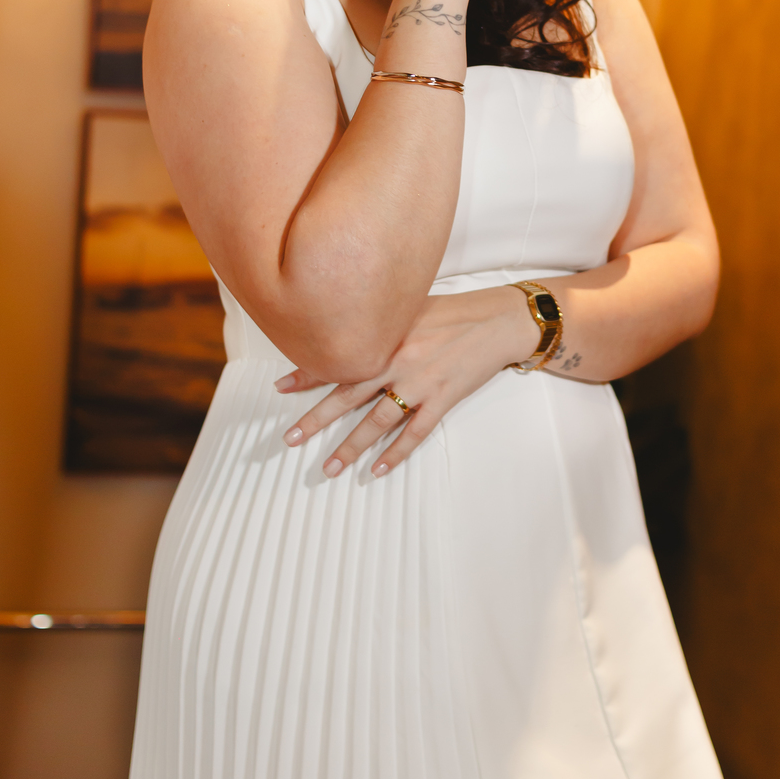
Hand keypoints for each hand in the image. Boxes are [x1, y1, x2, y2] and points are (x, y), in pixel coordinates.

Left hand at [275, 286, 535, 475]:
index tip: (280, 388)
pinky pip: (415, 432)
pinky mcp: (443, 399)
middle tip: (289, 440)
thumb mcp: (413, 308)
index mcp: (387, 336)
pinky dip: (396, 452)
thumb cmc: (455, 311)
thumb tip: (352, 331)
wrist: (499, 320)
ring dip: (351, 447)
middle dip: (316, 419)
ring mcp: (420, 383)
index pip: (340, 358)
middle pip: (348, 395)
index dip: (308, 373)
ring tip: (329, 468)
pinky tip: (378, 470)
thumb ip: (384, 324)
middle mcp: (397, 361)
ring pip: (376, 421)